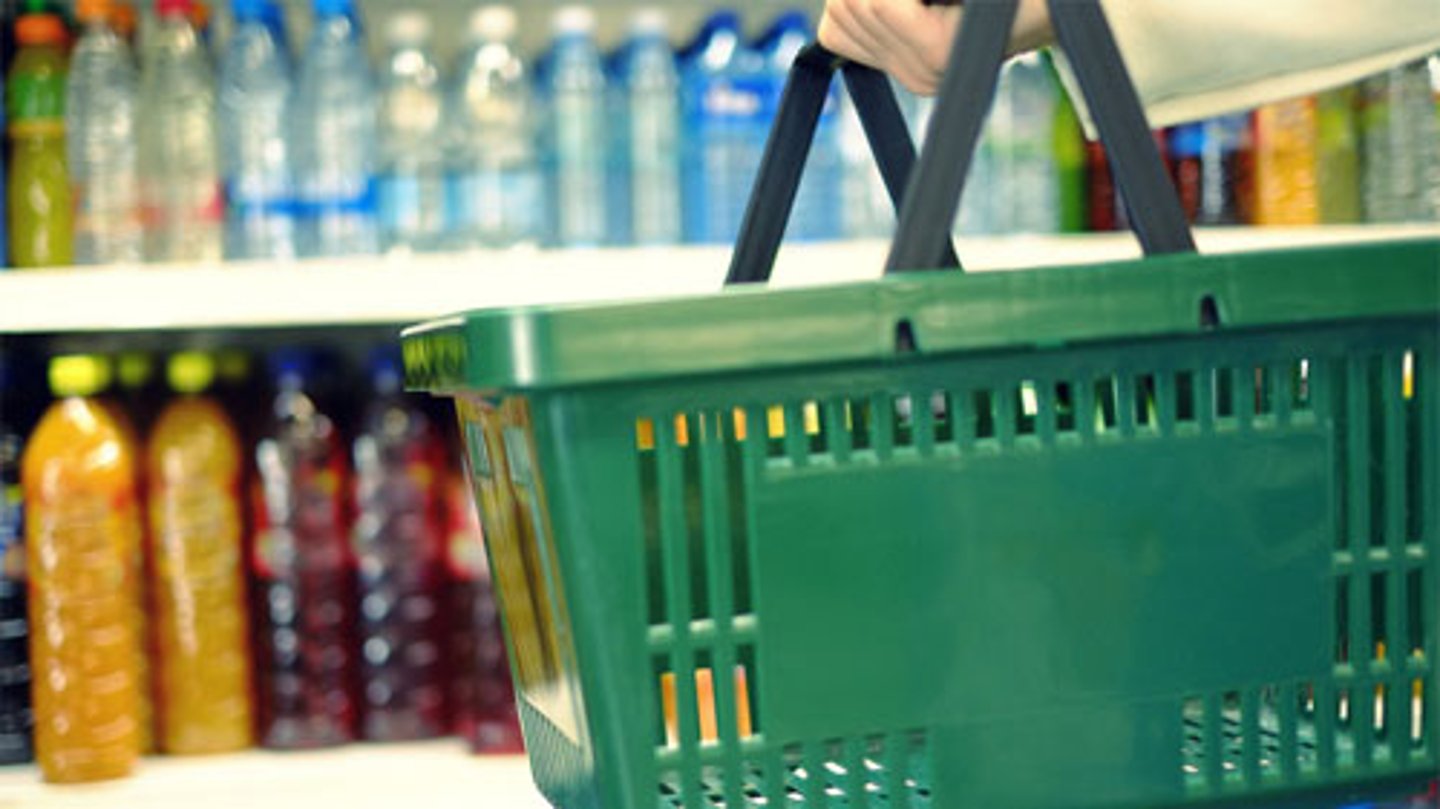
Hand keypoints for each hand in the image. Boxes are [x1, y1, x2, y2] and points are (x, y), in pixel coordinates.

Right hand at [818, 0, 1053, 93]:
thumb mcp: (932, 1)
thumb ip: (890, 4)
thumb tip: (845, 5)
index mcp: (912, 64)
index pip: (835, 26)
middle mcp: (915, 76)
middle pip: (841, 12)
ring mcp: (924, 69)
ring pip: (856, 4)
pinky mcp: (936, 52)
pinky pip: (882, 5)